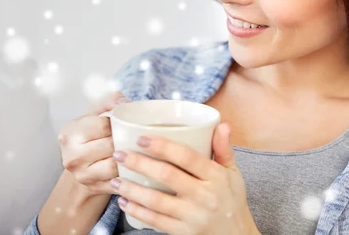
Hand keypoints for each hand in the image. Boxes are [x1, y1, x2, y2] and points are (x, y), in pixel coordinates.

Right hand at [58, 91, 131, 195]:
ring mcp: (82, 175)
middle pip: (110, 146)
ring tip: (137, 150)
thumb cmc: (91, 132)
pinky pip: (118, 182)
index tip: (125, 123)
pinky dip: (129, 175)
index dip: (118, 123)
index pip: (103, 126)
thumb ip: (110, 100)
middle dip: (126, 140)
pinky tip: (136, 167)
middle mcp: (72, 156)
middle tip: (136, 136)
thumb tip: (126, 103)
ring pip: (115, 166)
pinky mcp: (94, 188)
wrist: (81, 160)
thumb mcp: (95, 112)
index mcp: (70, 133)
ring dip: (129, 159)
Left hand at [109, 123, 260, 234]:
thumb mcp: (233, 174)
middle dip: (139, 164)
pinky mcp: (183, 232)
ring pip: (156, 201)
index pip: (187, 157)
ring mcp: (193, 216)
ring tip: (114, 180)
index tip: (142, 138)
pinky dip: (137, 211)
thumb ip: (224, 149)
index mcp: (216, 177)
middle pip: (167, 176)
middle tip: (119, 154)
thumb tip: (222, 124)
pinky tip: (124, 202)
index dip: (163, 146)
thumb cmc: (232, 201)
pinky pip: (156, 221)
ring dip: (132, 189)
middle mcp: (204, 196)